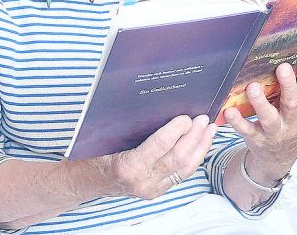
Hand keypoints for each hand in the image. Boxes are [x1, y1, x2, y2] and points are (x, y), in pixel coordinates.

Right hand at [99, 114, 215, 199]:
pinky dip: (194, 158)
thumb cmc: (93, 154)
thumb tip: (153, 105)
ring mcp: (152, 189)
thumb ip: (128, 126)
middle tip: (203, 120)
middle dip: (194, 138)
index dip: (176, 131)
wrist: (87, 181)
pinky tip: (201, 145)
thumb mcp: (105, 138)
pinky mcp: (157, 191)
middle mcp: (142, 181)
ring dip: (200, 148)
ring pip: (185, 169)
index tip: (186, 117)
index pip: (160, 146)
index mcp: (127, 166)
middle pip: (178, 158)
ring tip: (210, 130)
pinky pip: (181, 174)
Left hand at [223, 54, 296, 183]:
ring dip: (261, 102)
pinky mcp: (257, 140)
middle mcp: (293, 124)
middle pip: (292, 103)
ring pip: (269, 118)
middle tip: (282, 67)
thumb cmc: (290, 125)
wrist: (280, 159)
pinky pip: (247, 130)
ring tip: (253, 87)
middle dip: (288, 85)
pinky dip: (238, 121)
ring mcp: (275, 133)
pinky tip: (229, 111)